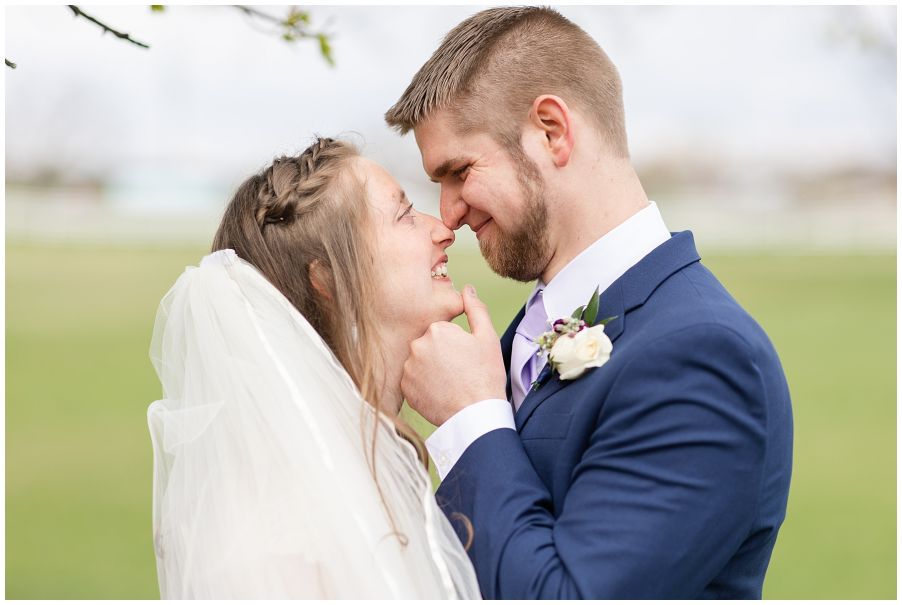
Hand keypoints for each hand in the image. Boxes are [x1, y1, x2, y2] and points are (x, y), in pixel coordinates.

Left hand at [402, 285, 506, 425]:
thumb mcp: (487, 338)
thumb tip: (467, 289)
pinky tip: (438, 391)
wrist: (476, 414)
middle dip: (440, 355)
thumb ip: (476, 309)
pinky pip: (412, 380)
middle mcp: (417, 345)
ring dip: (429, 369)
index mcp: (436, 329)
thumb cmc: (485, 375)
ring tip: (449, 383)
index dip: (455, 344)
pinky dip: (423, 385)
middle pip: (428, 345)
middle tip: (458, 371)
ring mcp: (408, 368)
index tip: (465, 358)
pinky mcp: (405, 388)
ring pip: (418, 362)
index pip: (441, 331)